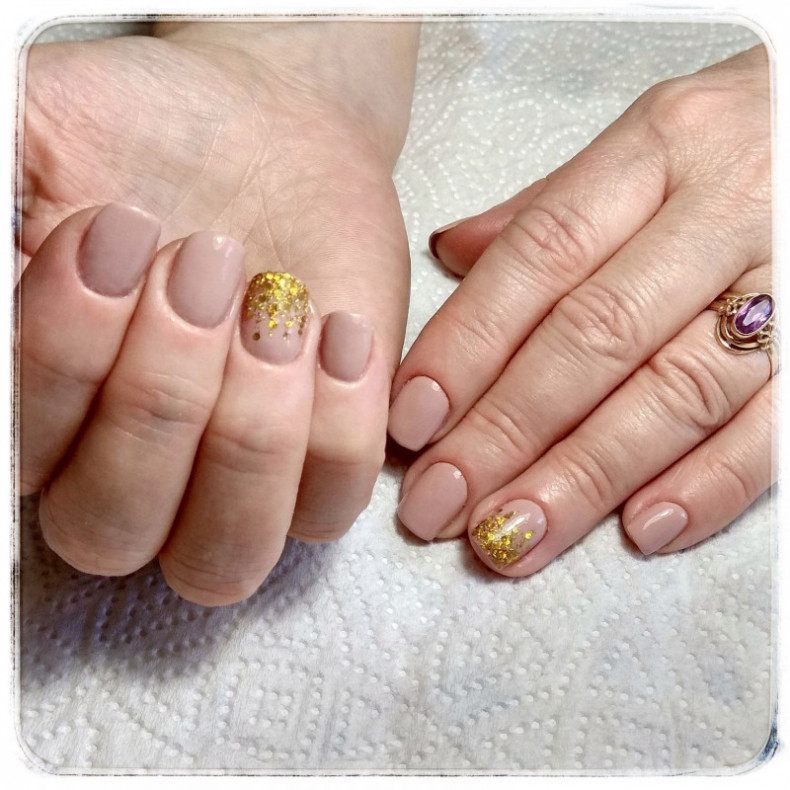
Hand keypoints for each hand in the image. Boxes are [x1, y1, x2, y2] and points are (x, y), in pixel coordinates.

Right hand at [19, 21, 417, 602]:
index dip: (62, 354)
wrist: (266, 130)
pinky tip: (339, 328)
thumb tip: (1, 257)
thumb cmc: (142, 133)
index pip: (19, 457)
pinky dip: (340, 424)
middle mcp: (129, 473)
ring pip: (224, 555)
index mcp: (40, 414)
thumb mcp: (35, 132)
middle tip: (200, 262)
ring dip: (250, 434)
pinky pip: (330, 504)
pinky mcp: (323, 466)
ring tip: (275, 303)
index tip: (109, 230)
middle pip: (110, 530)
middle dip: (158, 396)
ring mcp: (233, 484)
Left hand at [389, 46, 772, 574]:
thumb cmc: (742, 142)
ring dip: (586, 476)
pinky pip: (778, 426)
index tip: (411, 421)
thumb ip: (553, 206)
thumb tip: (451, 255)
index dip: (468, 344)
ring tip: (512, 537)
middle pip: (597, 335)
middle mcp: (729, 207)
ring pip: (678, 393)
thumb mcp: (650, 142)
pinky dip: (711, 484)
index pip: (540, 255)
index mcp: (662, 147)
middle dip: (507, 431)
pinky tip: (640, 531)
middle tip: (439, 504)